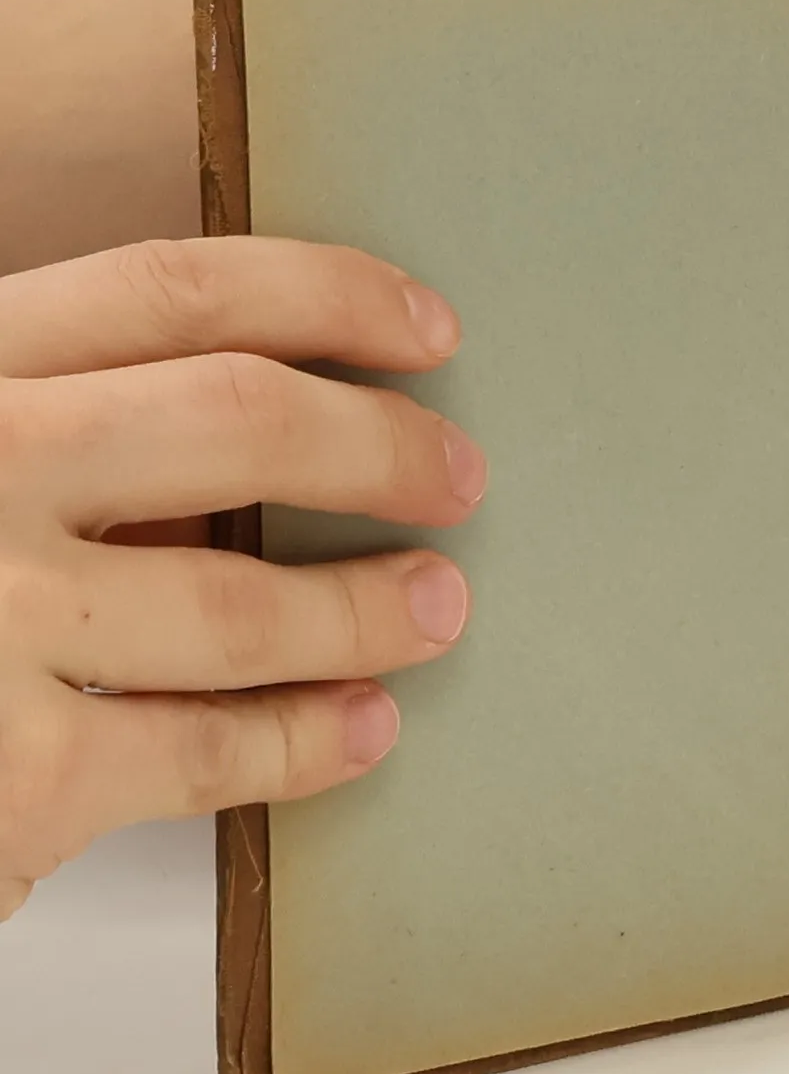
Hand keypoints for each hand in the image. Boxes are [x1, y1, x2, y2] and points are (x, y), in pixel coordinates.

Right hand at [0, 238, 484, 918]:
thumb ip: (48, 424)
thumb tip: (261, 419)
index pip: (170, 290)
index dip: (327, 293)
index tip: (425, 322)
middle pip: (240, 421)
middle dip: (382, 445)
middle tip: (458, 475)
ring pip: (244, 604)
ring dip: (367, 607)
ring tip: (438, 606)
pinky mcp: (6, 782)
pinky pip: (203, 756)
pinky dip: (304, 744)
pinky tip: (362, 728)